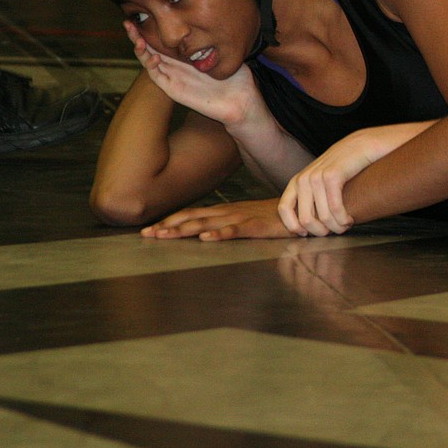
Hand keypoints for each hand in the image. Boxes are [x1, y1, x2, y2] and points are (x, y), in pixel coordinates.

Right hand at [125, 21, 260, 126]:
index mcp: (187, 57)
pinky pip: (157, 76)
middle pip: (150, 48)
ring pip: (149, 61)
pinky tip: (152, 55)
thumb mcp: (226, 52)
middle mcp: (176, 66)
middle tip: (127, 23)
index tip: (143, 16)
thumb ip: (217, 39)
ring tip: (135, 37)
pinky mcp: (173, 89)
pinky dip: (151, 65)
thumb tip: (218, 18)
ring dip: (140, 49)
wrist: (242, 102)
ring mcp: (173, 77)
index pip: (164, 41)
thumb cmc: (237, 79)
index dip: (152, 30)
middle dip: (137, 35)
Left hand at [142, 199, 291, 240]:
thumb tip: (208, 230)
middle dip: (168, 225)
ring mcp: (242, 218)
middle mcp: (229, 211)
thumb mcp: (246, 217)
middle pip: (193, 217)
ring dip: (184, 230)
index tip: (149, 229)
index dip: (170, 220)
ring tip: (165, 236)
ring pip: (207, 223)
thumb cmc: (274, 216)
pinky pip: (236, 230)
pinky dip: (220, 234)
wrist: (301, 209)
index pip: (192, 213)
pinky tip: (207, 238)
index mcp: (225, 210)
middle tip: (146, 234)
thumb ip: (228, 222)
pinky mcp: (257, 227)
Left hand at [278, 129, 386, 235]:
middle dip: (321, 232)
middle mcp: (304, 179)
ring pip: (323, 217)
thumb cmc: (345, 167)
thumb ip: (312, 197)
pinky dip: (343, 219)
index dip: (294, 226)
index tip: (307, 234)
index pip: (284, 209)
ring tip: (346, 225)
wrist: (363, 145)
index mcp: (298, 181)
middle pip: (305, 219)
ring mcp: (317, 177)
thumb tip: (308, 225)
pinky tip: (350, 219)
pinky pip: (335, 208)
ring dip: (337, 227)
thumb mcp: (321, 180)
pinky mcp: (332, 176)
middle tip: (334, 231)